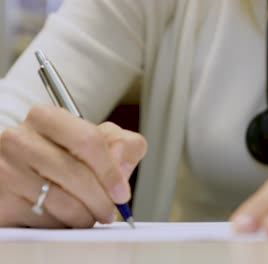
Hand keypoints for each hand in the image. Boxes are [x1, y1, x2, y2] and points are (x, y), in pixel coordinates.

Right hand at [0, 105, 146, 227]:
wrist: (19, 174)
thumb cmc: (61, 155)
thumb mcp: (97, 142)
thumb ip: (122, 145)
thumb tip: (123, 161)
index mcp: (46, 118)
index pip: (88, 140)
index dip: (111, 171)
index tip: (121, 192)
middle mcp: (19, 139)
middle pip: (76, 174)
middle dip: (101, 200)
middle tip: (110, 211)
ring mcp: (6, 169)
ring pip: (61, 202)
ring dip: (84, 216)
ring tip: (89, 216)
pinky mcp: (1, 201)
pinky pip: (44, 220)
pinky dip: (62, 225)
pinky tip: (64, 217)